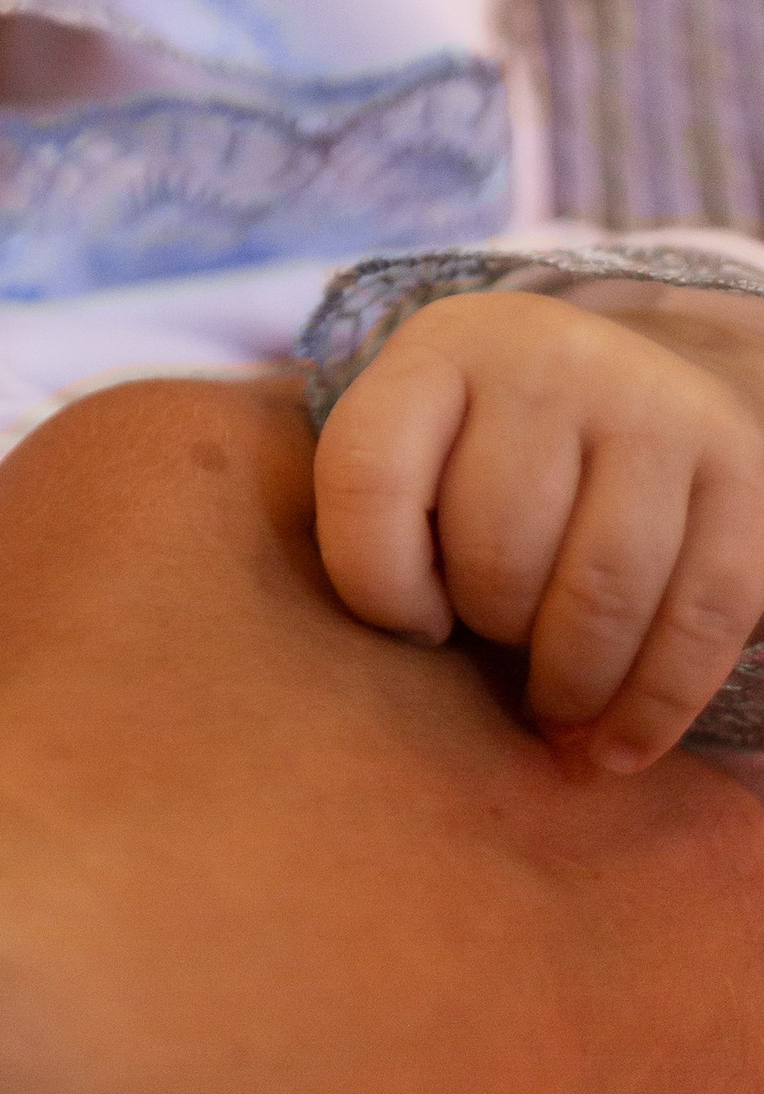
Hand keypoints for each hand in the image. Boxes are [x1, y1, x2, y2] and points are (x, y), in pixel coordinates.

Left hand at [318, 287, 763, 768]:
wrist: (648, 376)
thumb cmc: (497, 446)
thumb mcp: (420, 439)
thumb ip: (385, 518)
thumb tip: (404, 658)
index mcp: (442, 346)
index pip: (367, 477)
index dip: (375, 585)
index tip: (411, 620)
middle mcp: (552, 359)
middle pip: (497, 549)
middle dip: (490, 629)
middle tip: (498, 643)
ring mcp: (658, 408)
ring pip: (600, 593)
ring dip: (569, 683)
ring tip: (554, 706)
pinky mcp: (743, 471)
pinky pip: (701, 618)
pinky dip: (655, 705)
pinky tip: (617, 746)